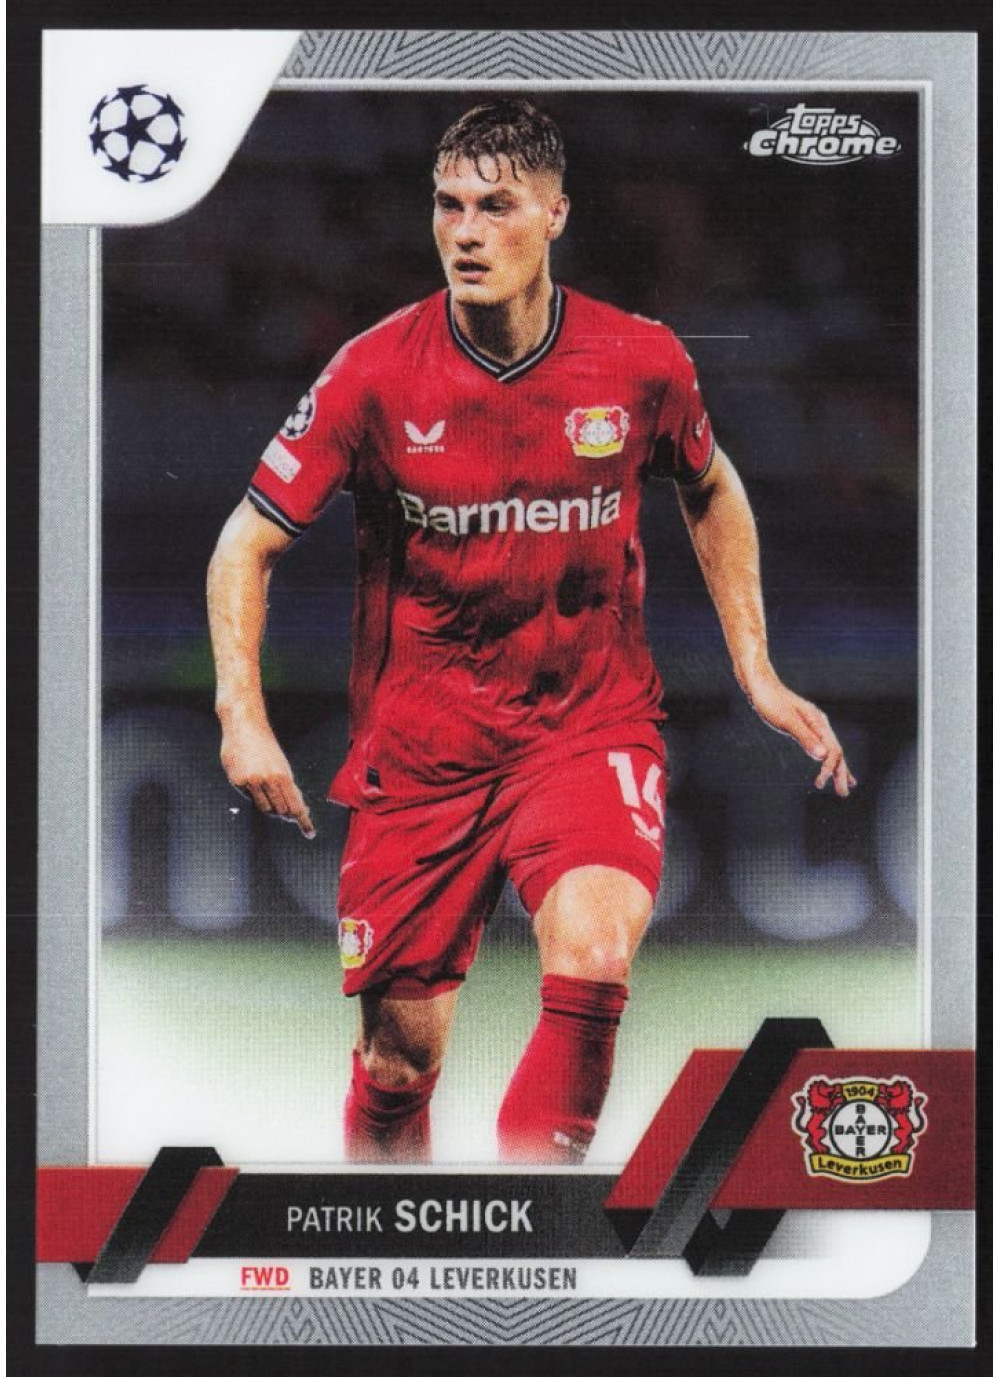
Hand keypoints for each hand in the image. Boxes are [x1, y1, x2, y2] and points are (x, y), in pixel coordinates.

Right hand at [220, 720, 315, 837]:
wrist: (244, 725)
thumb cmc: (265, 744)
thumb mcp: (281, 763)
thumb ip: (287, 785)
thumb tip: (297, 807)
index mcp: (283, 775)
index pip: (296, 805)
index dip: (304, 821)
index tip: (310, 833)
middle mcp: (268, 780)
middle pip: (281, 810)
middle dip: (286, 813)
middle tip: (289, 813)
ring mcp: (251, 781)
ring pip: (265, 808)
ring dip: (270, 806)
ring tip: (269, 791)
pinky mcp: (237, 781)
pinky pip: (248, 797)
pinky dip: (252, 793)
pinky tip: (251, 779)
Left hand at [742, 668, 856, 797]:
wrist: (760, 686)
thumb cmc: (770, 702)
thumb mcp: (786, 721)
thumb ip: (804, 738)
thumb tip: (822, 757)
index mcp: (818, 723)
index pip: (832, 751)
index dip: (829, 769)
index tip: (820, 784)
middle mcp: (820, 724)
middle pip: (836, 752)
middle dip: (840, 773)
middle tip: (844, 795)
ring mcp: (813, 726)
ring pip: (830, 750)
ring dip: (837, 769)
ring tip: (845, 786)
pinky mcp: (804, 727)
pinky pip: (820, 746)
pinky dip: (826, 759)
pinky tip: (825, 766)